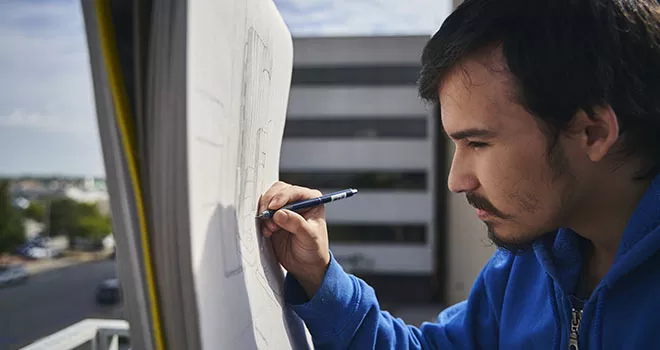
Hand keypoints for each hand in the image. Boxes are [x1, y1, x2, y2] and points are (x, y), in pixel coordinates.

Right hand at [259, 181, 329, 297]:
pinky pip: (263, 212)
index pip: (294, 191)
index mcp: (311, 200)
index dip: (282, 196)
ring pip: (268, 200)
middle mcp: (297, 201)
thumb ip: (296, 224)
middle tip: (267, 217)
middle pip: (278, 191)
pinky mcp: (273, 218)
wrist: (305, 265)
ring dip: (265, 212)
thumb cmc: (314, 250)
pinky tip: (268, 232)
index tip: (273, 207)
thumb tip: (280, 213)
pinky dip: (262, 221)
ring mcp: (284, 208)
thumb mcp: (309, 237)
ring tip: (271, 229)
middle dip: (270, 203)